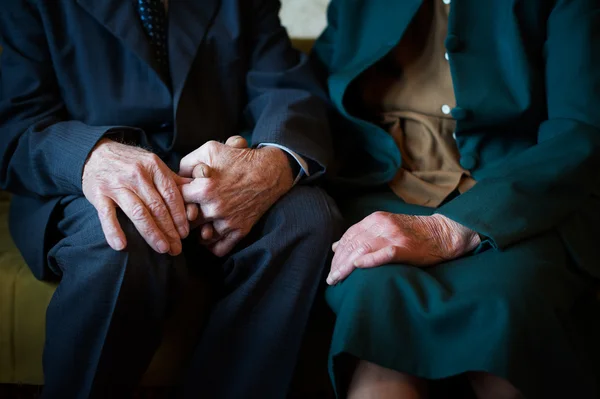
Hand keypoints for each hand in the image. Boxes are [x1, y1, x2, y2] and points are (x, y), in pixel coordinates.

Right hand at [82, 138, 190, 254]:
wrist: (95, 153)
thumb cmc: (130, 162)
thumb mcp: (153, 164)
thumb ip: (173, 179)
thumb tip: (198, 189)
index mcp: (154, 167)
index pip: (171, 195)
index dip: (180, 216)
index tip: (185, 234)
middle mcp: (137, 175)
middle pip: (157, 207)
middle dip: (169, 230)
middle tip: (176, 248)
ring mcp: (116, 184)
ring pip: (138, 213)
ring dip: (151, 233)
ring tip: (162, 249)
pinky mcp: (98, 194)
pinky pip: (107, 215)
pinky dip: (113, 231)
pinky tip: (121, 246)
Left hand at [180, 139, 293, 256]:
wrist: (270, 171)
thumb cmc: (239, 158)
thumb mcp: (210, 149)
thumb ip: (187, 162)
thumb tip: (176, 177)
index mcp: (204, 189)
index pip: (177, 201)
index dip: (177, 198)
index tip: (182, 195)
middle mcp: (215, 208)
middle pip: (187, 221)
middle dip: (187, 215)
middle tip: (190, 210)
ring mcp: (228, 222)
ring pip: (201, 237)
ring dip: (199, 231)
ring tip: (200, 223)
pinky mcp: (240, 231)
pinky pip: (219, 248)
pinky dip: (212, 245)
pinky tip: (211, 235)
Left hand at [327, 212, 480, 284]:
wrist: (443, 232)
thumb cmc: (413, 234)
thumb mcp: (384, 228)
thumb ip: (361, 235)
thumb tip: (335, 246)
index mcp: (376, 219)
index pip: (349, 236)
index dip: (338, 253)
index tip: (331, 268)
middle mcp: (382, 225)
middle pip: (353, 243)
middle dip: (338, 262)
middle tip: (331, 279)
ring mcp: (393, 236)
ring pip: (363, 248)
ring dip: (346, 265)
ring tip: (337, 279)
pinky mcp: (405, 248)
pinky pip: (384, 254)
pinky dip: (369, 260)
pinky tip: (358, 266)